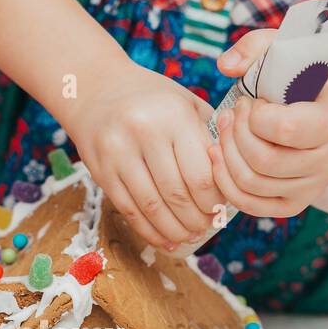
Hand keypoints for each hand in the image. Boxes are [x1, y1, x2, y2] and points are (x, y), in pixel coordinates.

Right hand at [60, 59, 219, 250]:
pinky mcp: (100, 171)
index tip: (220, 208)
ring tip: (189, 235)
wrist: (94, 89)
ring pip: (152, 207)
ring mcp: (118, 153)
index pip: (200, 174)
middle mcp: (143, 132)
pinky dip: (149, 231)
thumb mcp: (185, 103)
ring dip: (174, 229)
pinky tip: (165, 239)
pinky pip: (129, 210)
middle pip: (177, 194)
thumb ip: (210, 136)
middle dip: (196, 219)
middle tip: (206, 226)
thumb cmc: (151, 99)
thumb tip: (233, 178)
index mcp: (173, 115)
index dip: (213, 201)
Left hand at [208, 29, 327, 218]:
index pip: (283, 129)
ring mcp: (313, 188)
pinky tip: (219, 156)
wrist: (315, 115)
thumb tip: (226, 66)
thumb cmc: (295, 83)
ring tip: (224, 131)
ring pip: (252, 183)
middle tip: (231, 115)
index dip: (254, 114)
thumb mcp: (282, 53)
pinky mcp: (294, 204)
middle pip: (263, 160)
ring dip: (226, 155)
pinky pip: (250, 204)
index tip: (252, 101)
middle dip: (235, 135)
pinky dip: (226, 182)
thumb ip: (253, 48)